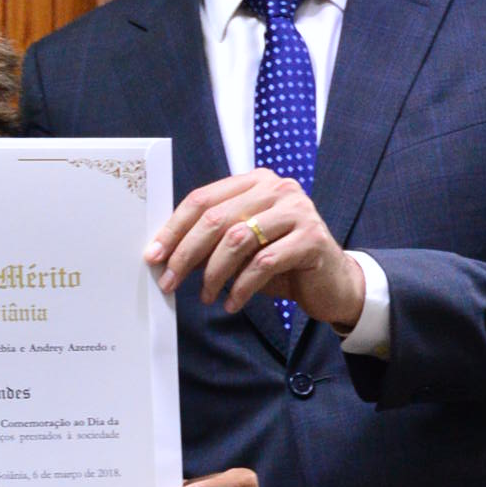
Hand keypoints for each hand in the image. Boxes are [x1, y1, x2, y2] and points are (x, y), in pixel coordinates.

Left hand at [145, 169, 364, 331]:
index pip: (203, 199)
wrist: (332, 282)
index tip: (153, 255)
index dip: (174, 229)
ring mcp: (297, 210)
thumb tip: (166, 254)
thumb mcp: (242, 248)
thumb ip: (213, 242)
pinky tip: (232, 304)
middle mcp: (277, 189)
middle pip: (216, 219)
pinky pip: (263, 264)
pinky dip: (241, 288)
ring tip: (206, 296)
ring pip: (237, 240)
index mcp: (255, 182)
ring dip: (213, 274)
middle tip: (169, 281)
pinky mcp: (311, 238)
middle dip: (186, 254)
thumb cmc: (280, 263)